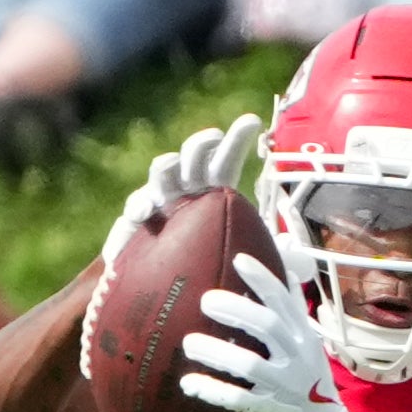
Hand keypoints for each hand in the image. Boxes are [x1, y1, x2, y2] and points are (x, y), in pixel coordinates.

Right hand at [102, 111, 263, 267]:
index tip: (251, 122)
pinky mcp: (136, 216)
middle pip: (195, 155)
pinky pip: (137, 203)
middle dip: (202, 144)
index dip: (236, 141)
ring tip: (169, 166)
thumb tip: (276, 256)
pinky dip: (140, 205)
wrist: (158, 289)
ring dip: (168, 165)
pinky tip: (143, 214)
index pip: (226, 162)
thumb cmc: (205, 273)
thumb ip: (251, 252)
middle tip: (213, 139)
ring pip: (164, 168)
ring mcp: (159, 199)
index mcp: (214, 194)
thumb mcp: (234, 260)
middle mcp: (187, 190)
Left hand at [177, 251, 367, 411]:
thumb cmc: (308, 388)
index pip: (284, 300)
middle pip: (266, 325)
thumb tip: (288, 271)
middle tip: (205, 301)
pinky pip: (238, 398)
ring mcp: (286, 387)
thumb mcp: (308, 347)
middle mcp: (298, 358)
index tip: (239, 259)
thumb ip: (293, 314)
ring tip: (188, 343)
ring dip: (216, 352)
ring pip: (249, 364)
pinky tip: (189, 383)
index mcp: (304, 338)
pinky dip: (212, 389)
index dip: (262, 278)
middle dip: (235, 310)